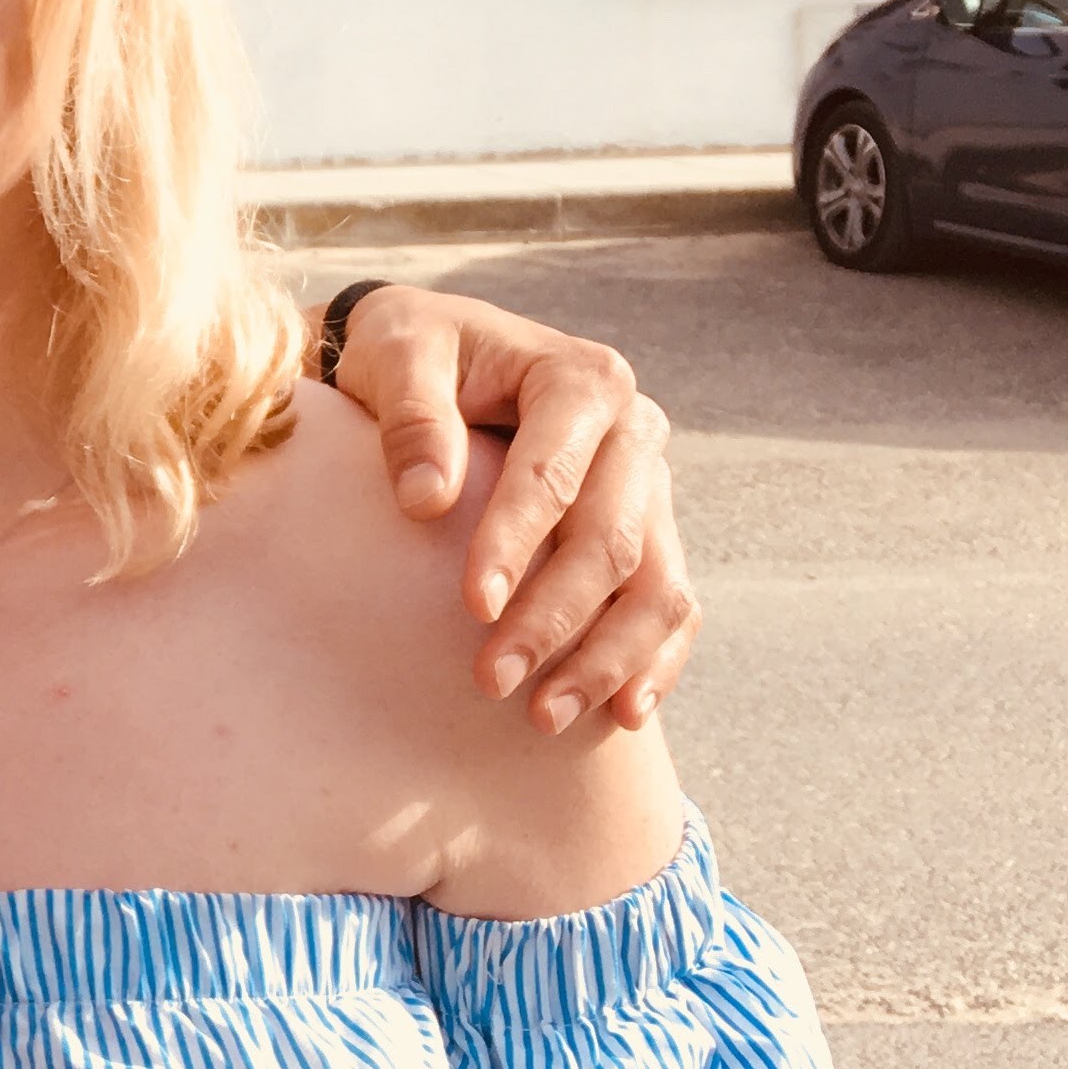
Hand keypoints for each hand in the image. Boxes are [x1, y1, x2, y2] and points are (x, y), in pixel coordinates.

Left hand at [330, 289, 697, 733]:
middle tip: (491, 680)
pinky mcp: (647, 531)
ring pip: (657, 584)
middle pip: (611, 540)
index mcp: (582, 379)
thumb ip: (412, 416)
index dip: (515, 543)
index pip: (553, 474)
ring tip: (545, 716)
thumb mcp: (396, 354)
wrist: (431, 356)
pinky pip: (671, 602)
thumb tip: (426, 500)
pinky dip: (653, 660)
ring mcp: (647, 486)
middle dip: (553, 618)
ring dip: (607, 657)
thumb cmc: (408, 352)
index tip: (471, 605)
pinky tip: (621, 712)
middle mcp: (633, 431)